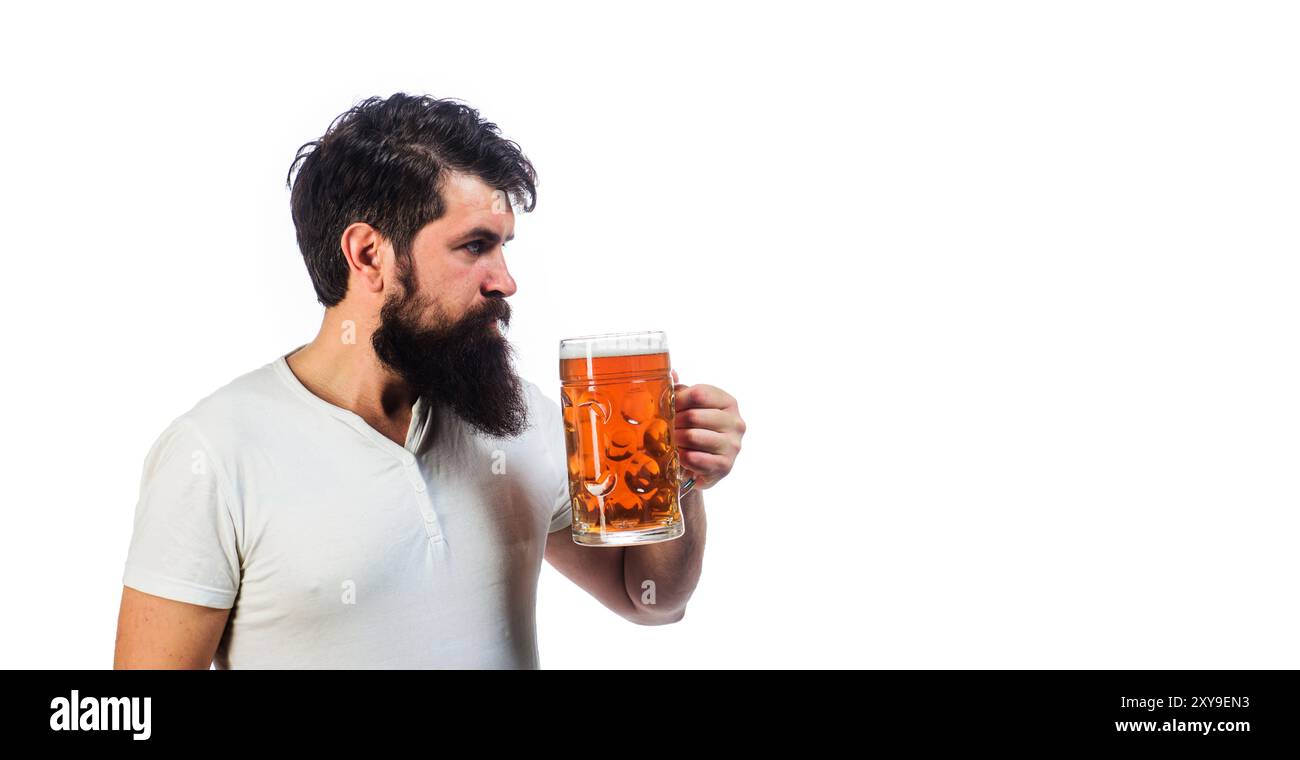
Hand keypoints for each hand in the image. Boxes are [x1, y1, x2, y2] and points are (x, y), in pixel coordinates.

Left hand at [671, 370, 744, 490]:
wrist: (706, 466)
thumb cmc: (698, 431)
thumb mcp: (692, 407)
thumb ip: (682, 391)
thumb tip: (672, 373)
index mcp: (728, 402)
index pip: (699, 394)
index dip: (677, 400)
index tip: (667, 408)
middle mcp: (736, 422)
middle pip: (693, 416)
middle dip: (674, 422)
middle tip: (665, 428)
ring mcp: (733, 445)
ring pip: (692, 437)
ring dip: (676, 440)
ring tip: (671, 442)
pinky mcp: (725, 465)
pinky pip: (694, 458)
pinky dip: (682, 458)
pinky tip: (680, 457)